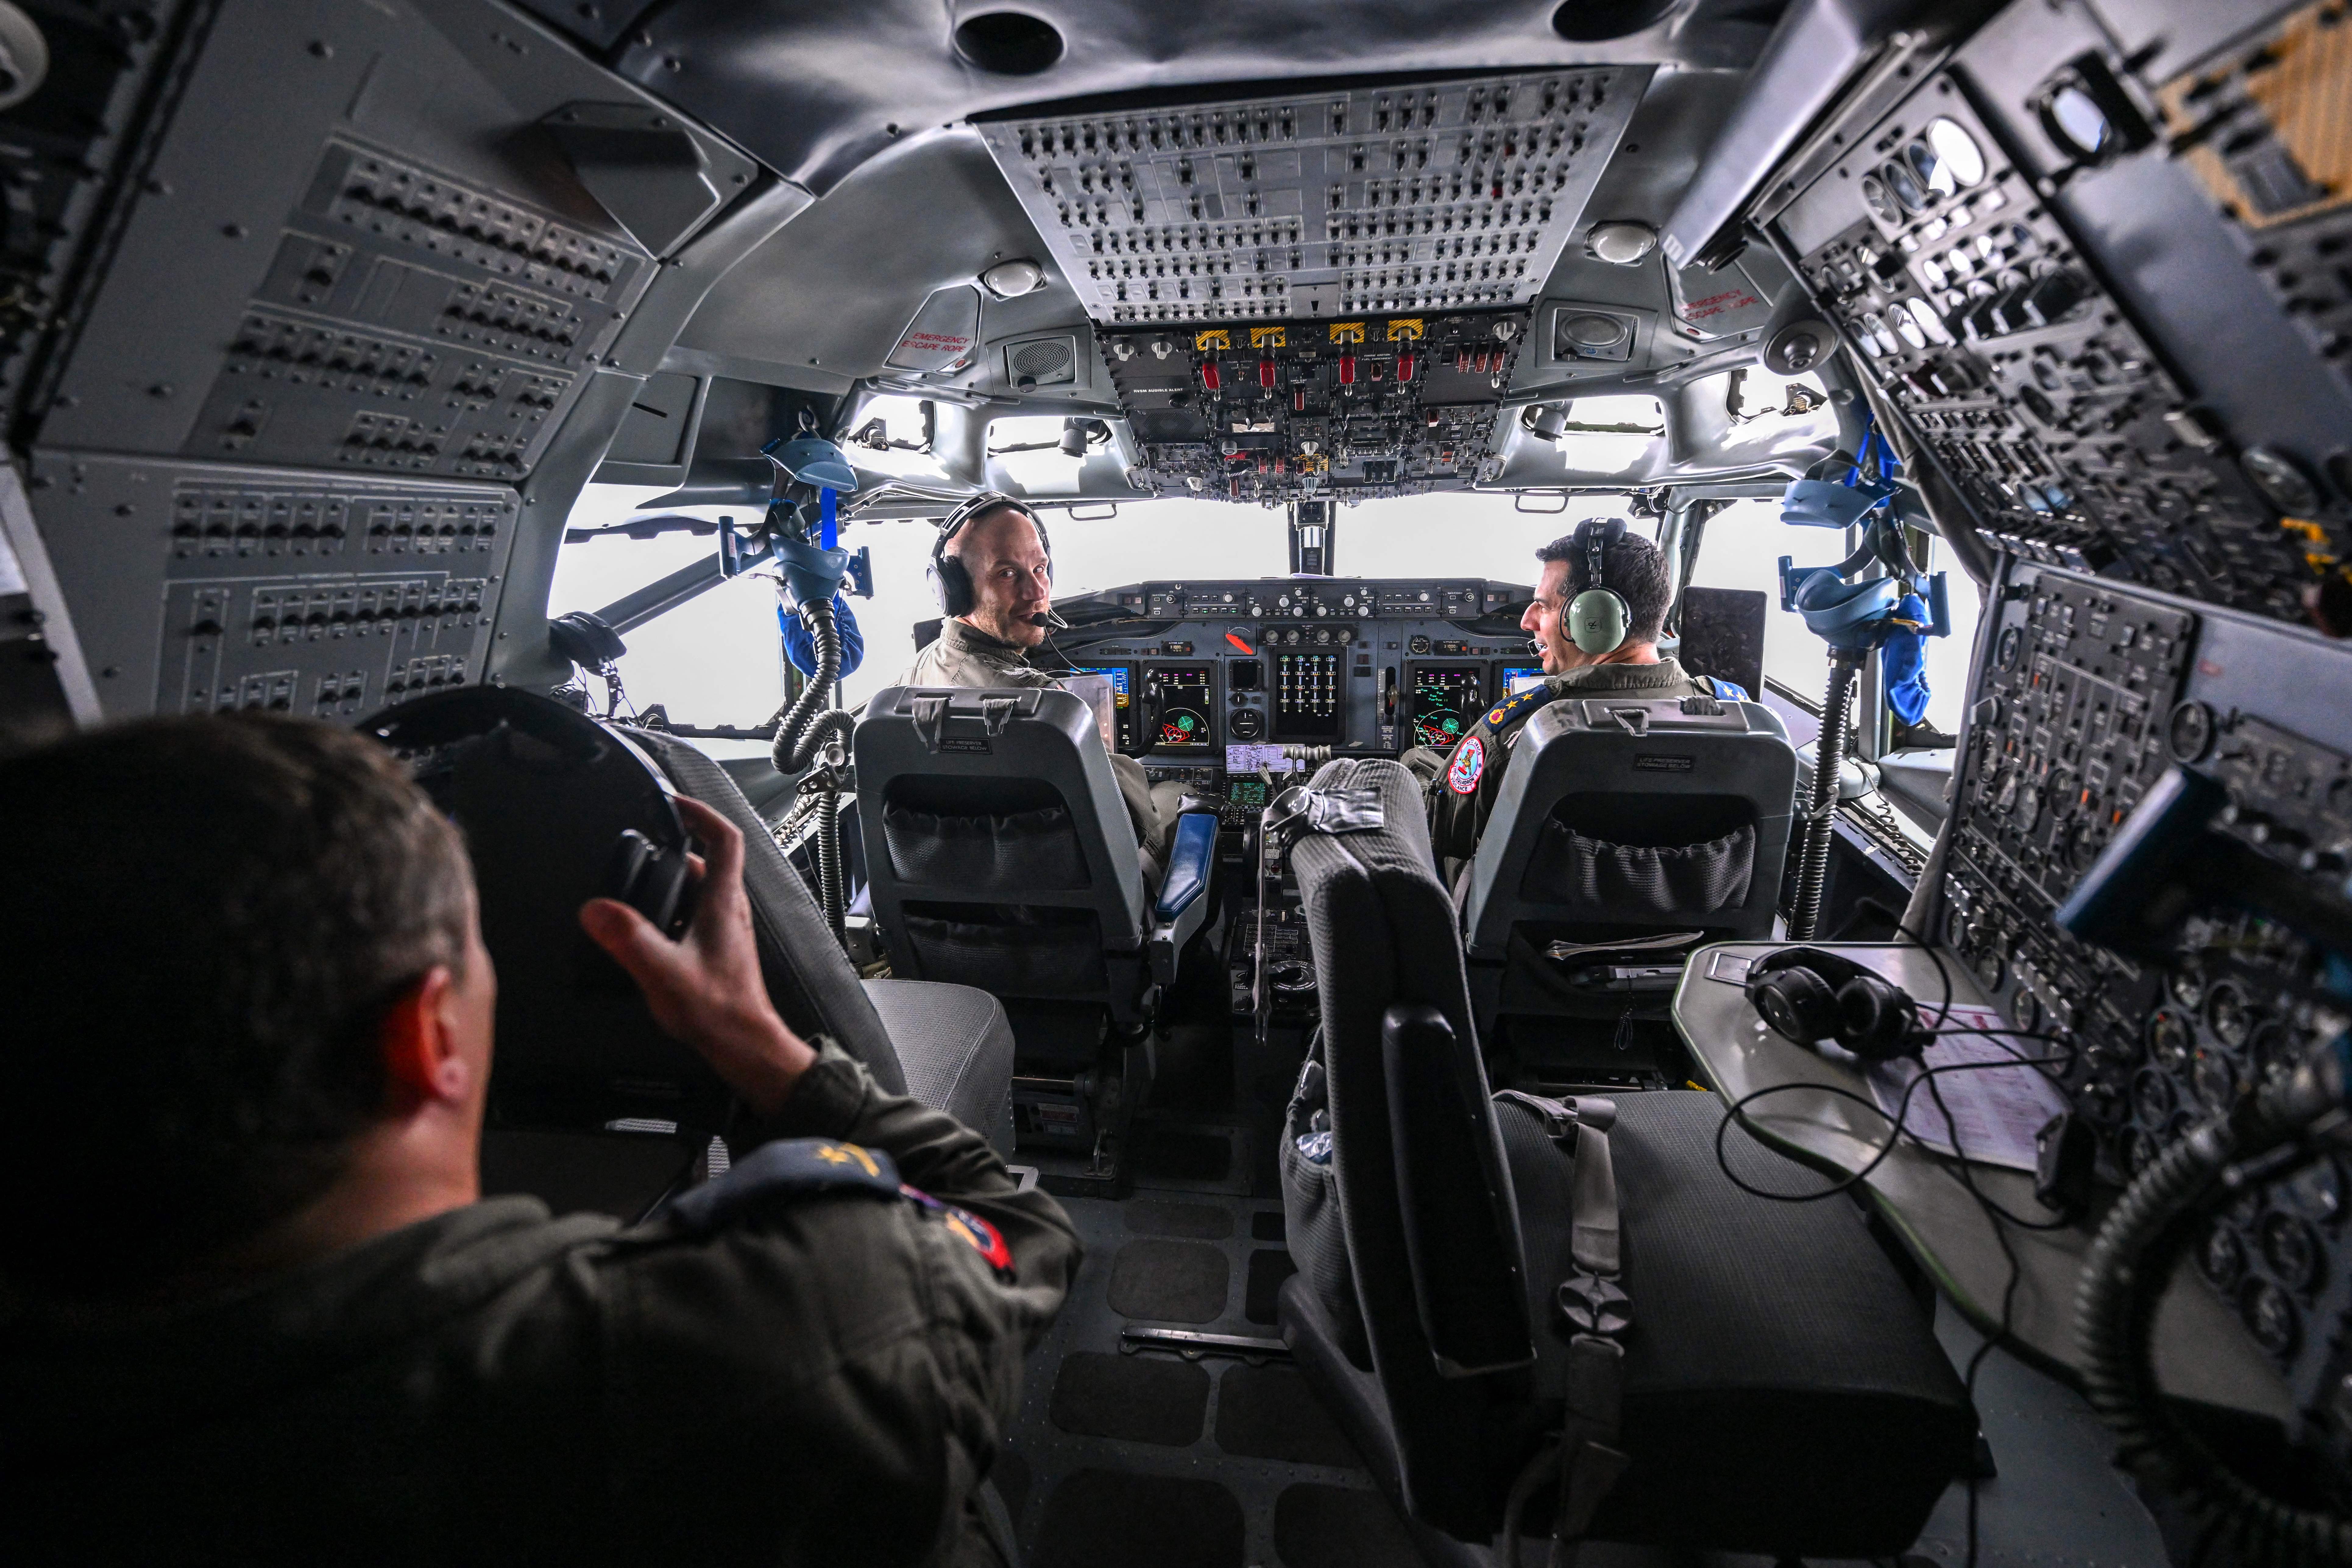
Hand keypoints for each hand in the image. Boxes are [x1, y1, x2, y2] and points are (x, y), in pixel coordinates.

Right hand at [580, 794, 815, 1116]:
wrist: (744, 1046)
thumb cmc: (718, 1012)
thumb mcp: (665, 972)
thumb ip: (629, 939)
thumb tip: (597, 910)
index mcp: (723, 904)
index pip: (724, 839)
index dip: (701, 813)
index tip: (674, 803)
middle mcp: (728, 911)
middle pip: (707, 862)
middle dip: (675, 848)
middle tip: (643, 845)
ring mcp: (726, 930)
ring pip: (700, 890)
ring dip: (672, 882)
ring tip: (638, 886)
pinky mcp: (718, 949)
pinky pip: (695, 915)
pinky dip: (672, 910)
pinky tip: (650, 929)